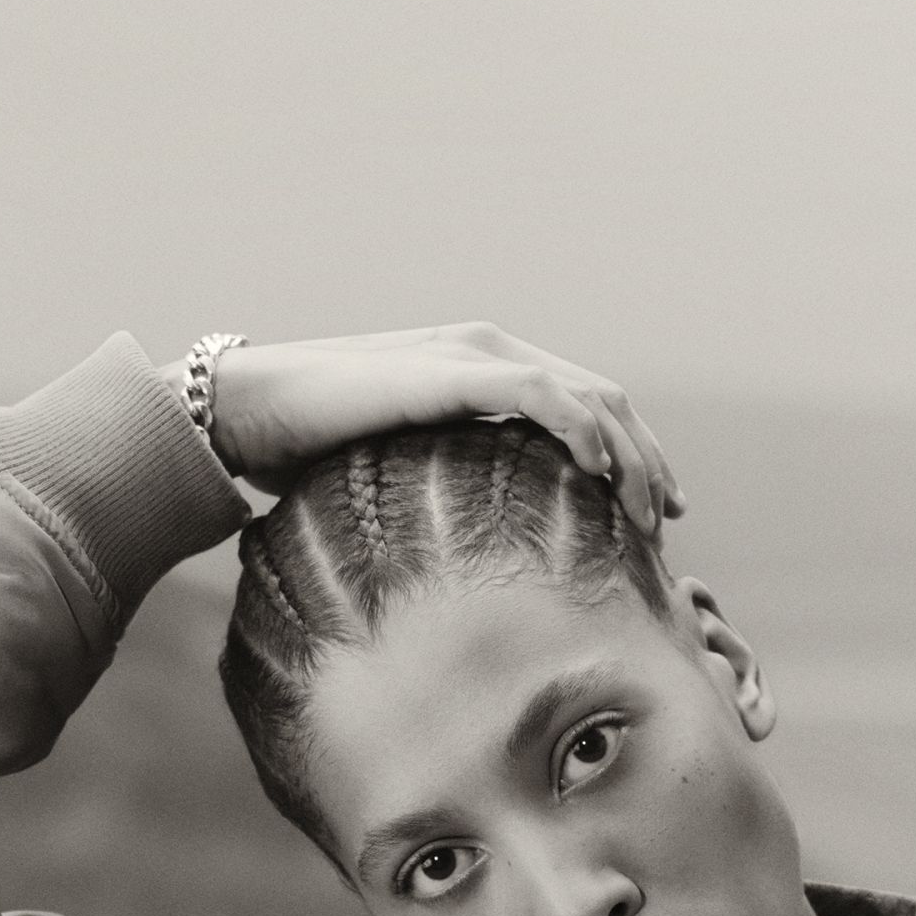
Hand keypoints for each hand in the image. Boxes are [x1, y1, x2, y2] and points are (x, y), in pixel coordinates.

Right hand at [161, 323, 682, 536]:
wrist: (247, 414)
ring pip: (588, 397)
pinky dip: (584, 430)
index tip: (653, 514)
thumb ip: (447, 492)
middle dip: (646, 460)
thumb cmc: (308, 452)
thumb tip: (472, 564)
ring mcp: (473, 354)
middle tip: (667, 520)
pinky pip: (542, 396)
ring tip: (649, 512)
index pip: (583, 406)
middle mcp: (488, 350)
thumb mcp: (400, 477)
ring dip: (630, 455)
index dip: (630, 456)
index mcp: (482, 371)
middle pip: (603, 400)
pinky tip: (603, 475)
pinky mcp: (452, 370)